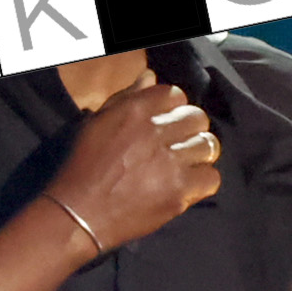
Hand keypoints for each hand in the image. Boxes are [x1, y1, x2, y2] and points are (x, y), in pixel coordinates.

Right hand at [42, 71, 220, 253]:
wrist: (80, 213)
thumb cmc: (84, 167)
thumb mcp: (98, 122)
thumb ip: (127, 97)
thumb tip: (150, 77)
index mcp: (135, 111)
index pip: (175, 95)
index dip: (173, 109)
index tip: (166, 123)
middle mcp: (155, 132)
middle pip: (197, 118)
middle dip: (189, 130)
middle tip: (177, 145)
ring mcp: (170, 163)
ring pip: (208, 146)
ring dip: (197, 155)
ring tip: (183, 165)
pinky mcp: (179, 192)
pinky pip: (211, 178)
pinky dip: (201, 181)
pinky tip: (186, 185)